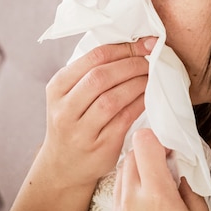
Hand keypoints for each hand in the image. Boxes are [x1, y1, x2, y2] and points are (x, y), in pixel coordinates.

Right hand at [39, 37, 155, 191]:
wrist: (63, 167)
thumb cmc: (73, 122)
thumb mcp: (70, 94)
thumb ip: (91, 72)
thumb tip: (134, 46)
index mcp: (57, 87)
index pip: (93, 58)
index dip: (124, 48)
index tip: (146, 43)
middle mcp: (65, 109)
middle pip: (101, 77)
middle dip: (132, 64)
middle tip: (152, 59)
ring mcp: (81, 131)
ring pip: (113, 99)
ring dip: (138, 83)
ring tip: (152, 75)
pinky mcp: (100, 147)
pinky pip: (124, 119)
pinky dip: (140, 103)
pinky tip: (149, 95)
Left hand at [111, 130, 210, 210]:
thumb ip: (188, 185)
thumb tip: (178, 165)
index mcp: (157, 196)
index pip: (144, 143)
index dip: (157, 137)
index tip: (170, 145)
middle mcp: (131, 202)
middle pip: (130, 155)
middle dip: (148, 151)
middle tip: (166, 162)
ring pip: (121, 174)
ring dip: (137, 169)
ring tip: (157, 184)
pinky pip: (118, 195)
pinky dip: (130, 188)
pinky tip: (147, 203)